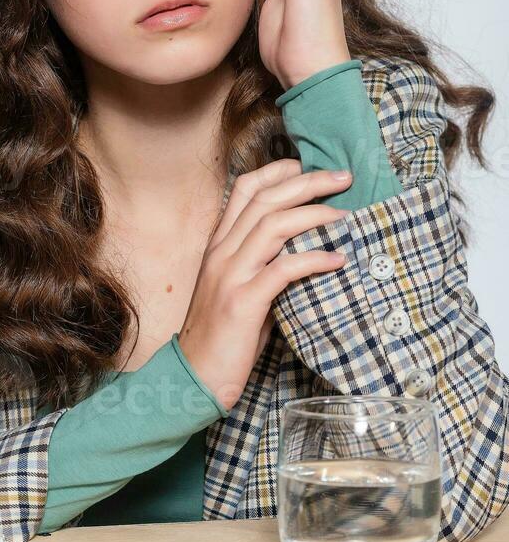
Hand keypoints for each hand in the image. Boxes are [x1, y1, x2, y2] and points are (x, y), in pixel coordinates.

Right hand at [178, 159, 350, 410]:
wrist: (195, 375)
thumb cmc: (224, 334)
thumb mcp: (240, 287)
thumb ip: (264, 262)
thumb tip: (308, 246)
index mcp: (218, 245)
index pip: (243, 190)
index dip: (277, 172)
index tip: (307, 166)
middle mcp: (222, 252)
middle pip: (266, 200)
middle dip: (308, 182)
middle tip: (344, 178)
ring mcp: (231, 275)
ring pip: (274, 225)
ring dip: (315, 215)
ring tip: (346, 217)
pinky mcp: (243, 302)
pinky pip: (283, 269)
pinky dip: (315, 260)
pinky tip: (338, 260)